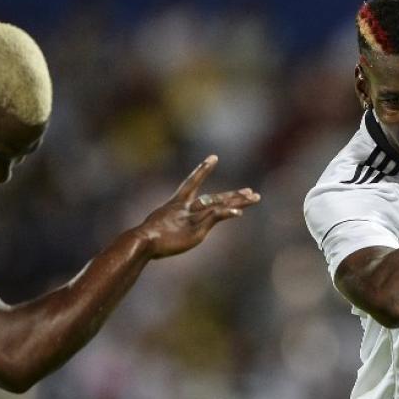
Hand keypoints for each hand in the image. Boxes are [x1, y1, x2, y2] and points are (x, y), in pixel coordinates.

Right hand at [133, 155, 260, 258]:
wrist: (143, 241)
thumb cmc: (147, 239)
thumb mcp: (158, 228)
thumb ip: (167, 225)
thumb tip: (163, 231)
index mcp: (176, 204)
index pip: (192, 182)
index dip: (202, 170)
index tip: (213, 157)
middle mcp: (187, 207)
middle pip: (214, 198)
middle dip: (232, 195)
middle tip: (250, 191)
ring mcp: (193, 216)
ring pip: (219, 204)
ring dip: (237, 201)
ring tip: (255, 197)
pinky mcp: (197, 227)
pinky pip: (215, 217)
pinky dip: (227, 213)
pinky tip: (240, 213)